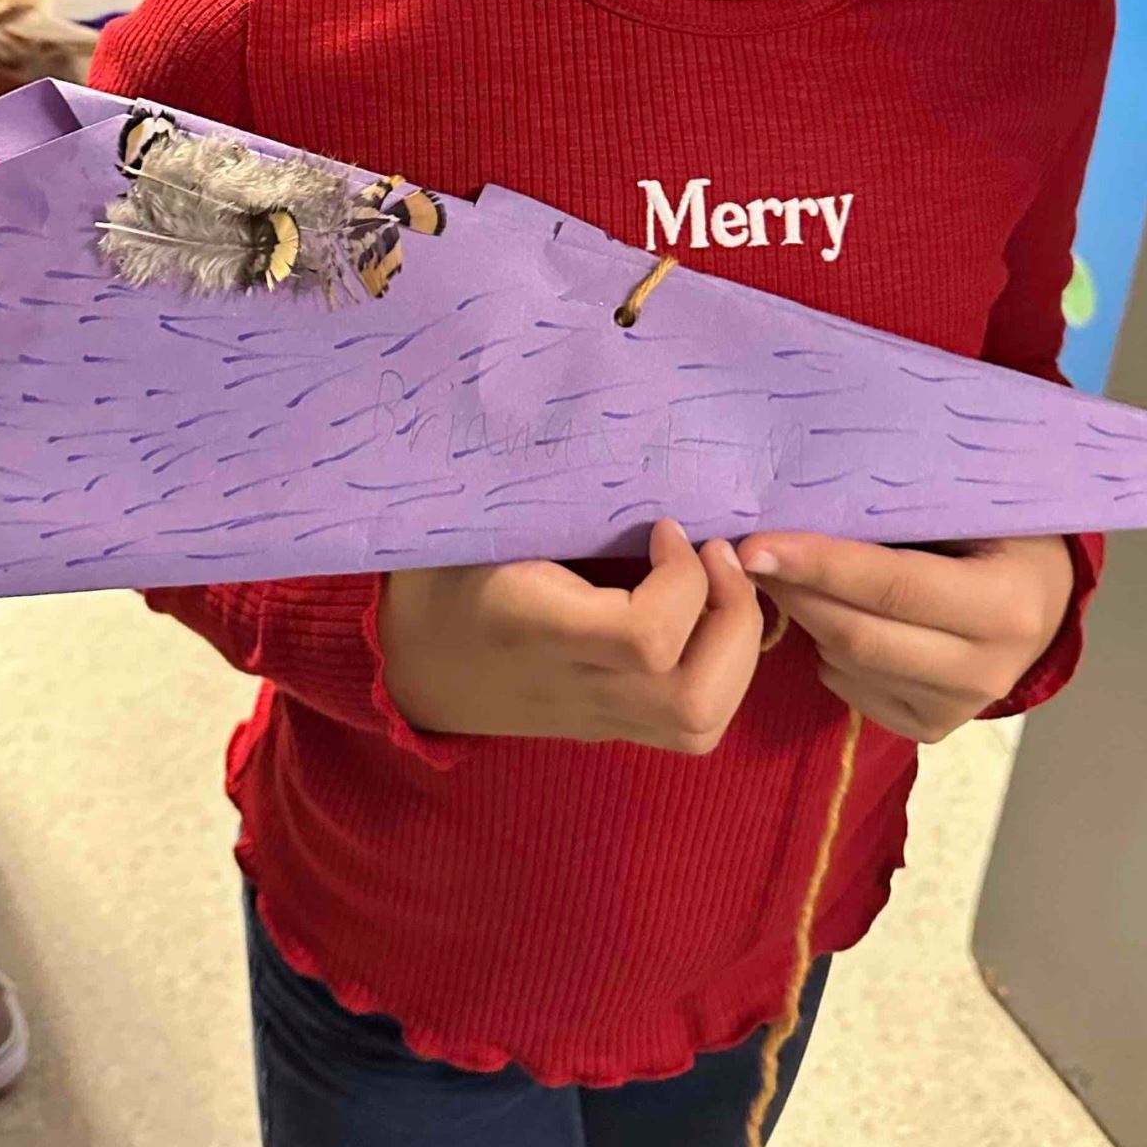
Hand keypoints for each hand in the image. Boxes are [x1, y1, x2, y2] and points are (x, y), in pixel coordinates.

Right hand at [378, 518, 764, 751]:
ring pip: (703, 722)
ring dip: (737, 647)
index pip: (645, 638)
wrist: (408, 660)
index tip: (665, 525)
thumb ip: (538, 487)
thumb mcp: (477, 519)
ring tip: (721, 584)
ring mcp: (595, 718)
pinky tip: (704, 614)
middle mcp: (573, 686)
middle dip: (734, 620)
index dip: (682, 579)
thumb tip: (605, 417)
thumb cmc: (444, 567)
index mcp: (533, 627)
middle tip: (717, 553)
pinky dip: (723, 667)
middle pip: (693, 702)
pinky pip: (694, 722)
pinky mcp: (611, 728)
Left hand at [736, 532, 1074, 744]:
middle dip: (793, 590)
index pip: (892, 586)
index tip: (754, 544)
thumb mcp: (974, 503)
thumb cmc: (1003, 530)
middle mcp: (986, 669)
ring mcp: (959, 708)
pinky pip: (850, 690)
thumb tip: (809, 493)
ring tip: (784, 571)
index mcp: (1004, 604)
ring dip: (804, 616)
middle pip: (858, 634)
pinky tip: (830, 611)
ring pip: (846, 664)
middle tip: (746, 551)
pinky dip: (824, 649)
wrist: (1045, 596)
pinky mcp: (931, 727)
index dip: (818, 564)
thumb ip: (907, 504)